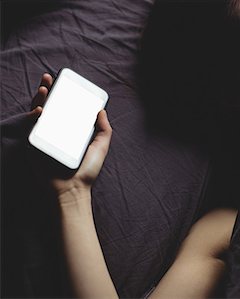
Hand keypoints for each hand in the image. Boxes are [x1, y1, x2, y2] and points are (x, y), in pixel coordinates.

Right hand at [28, 73, 112, 204]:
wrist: (72, 190)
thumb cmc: (87, 171)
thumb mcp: (101, 147)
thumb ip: (104, 129)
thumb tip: (102, 110)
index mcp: (73, 131)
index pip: (67, 108)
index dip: (65, 94)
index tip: (65, 82)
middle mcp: (58, 132)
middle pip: (51, 107)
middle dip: (49, 91)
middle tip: (49, 78)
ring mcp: (45, 137)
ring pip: (39, 113)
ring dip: (39, 98)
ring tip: (43, 88)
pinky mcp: (35, 144)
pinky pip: (31, 127)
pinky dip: (33, 116)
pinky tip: (40, 109)